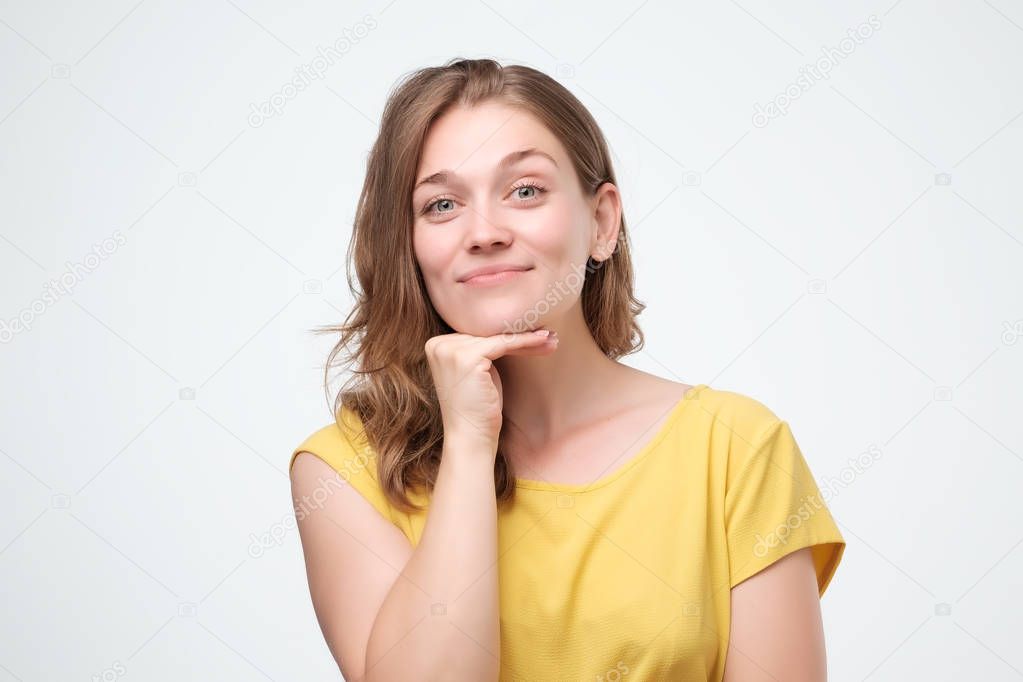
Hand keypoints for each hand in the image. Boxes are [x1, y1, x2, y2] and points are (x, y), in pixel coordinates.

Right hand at [424, 329, 558, 453]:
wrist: (470, 437)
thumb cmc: (478, 408)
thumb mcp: (478, 372)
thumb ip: (483, 350)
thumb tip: (512, 327)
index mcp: (436, 346)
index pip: (478, 335)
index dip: (508, 335)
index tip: (534, 334)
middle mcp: (438, 345)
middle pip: (488, 335)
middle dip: (521, 336)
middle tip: (549, 335)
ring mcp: (450, 350)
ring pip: (498, 338)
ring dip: (529, 338)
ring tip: (553, 340)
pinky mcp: (467, 357)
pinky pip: (503, 344)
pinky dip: (526, 342)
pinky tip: (544, 341)